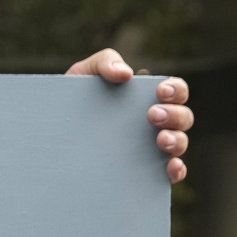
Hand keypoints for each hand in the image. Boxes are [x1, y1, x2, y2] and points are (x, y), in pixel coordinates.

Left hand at [65, 49, 192, 183]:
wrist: (53, 130)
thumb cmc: (74, 98)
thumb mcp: (85, 73)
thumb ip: (105, 62)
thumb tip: (125, 74)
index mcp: (147, 97)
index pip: (176, 91)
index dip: (176, 89)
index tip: (160, 91)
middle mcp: (155, 123)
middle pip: (183, 118)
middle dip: (174, 115)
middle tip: (152, 116)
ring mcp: (151, 148)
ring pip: (180, 144)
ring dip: (177, 141)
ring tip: (160, 140)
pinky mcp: (143, 170)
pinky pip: (170, 174)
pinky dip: (176, 171)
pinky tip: (169, 168)